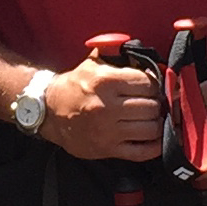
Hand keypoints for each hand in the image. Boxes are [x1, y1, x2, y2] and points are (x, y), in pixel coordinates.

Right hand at [40, 58, 164, 163]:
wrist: (49, 112)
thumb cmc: (74, 86)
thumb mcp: (93, 63)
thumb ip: (117, 53)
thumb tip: (144, 54)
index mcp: (105, 82)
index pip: (147, 83)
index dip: (155, 84)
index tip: (153, 87)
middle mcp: (106, 107)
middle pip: (151, 106)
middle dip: (157, 104)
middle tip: (155, 102)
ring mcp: (107, 131)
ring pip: (150, 128)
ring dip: (156, 122)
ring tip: (153, 117)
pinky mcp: (107, 149)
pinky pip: (141, 152)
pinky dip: (154, 146)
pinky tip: (156, 137)